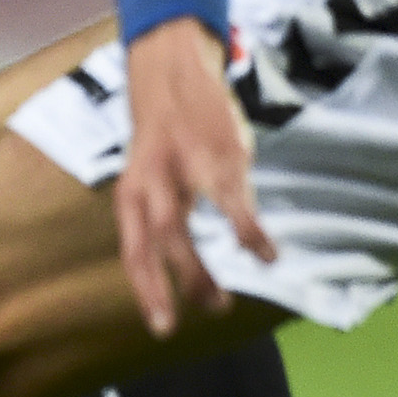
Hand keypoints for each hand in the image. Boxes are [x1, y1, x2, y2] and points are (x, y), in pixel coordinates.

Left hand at [113, 13, 272, 336]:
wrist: (173, 70)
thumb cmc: (166, 136)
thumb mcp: (150, 176)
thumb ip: (160, 214)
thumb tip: (179, 265)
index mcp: (131, 191)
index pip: (132, 250)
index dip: (146, 289)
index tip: (163, 326)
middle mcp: (149, 182)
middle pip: (155, 242)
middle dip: (176, 283)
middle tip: (204, 311)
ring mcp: (181, 168)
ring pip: (184, 227)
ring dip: (203, 269)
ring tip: (223, 302)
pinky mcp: (218, 155)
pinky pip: (233, 203)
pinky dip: (249, 233)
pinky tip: (266, 256)